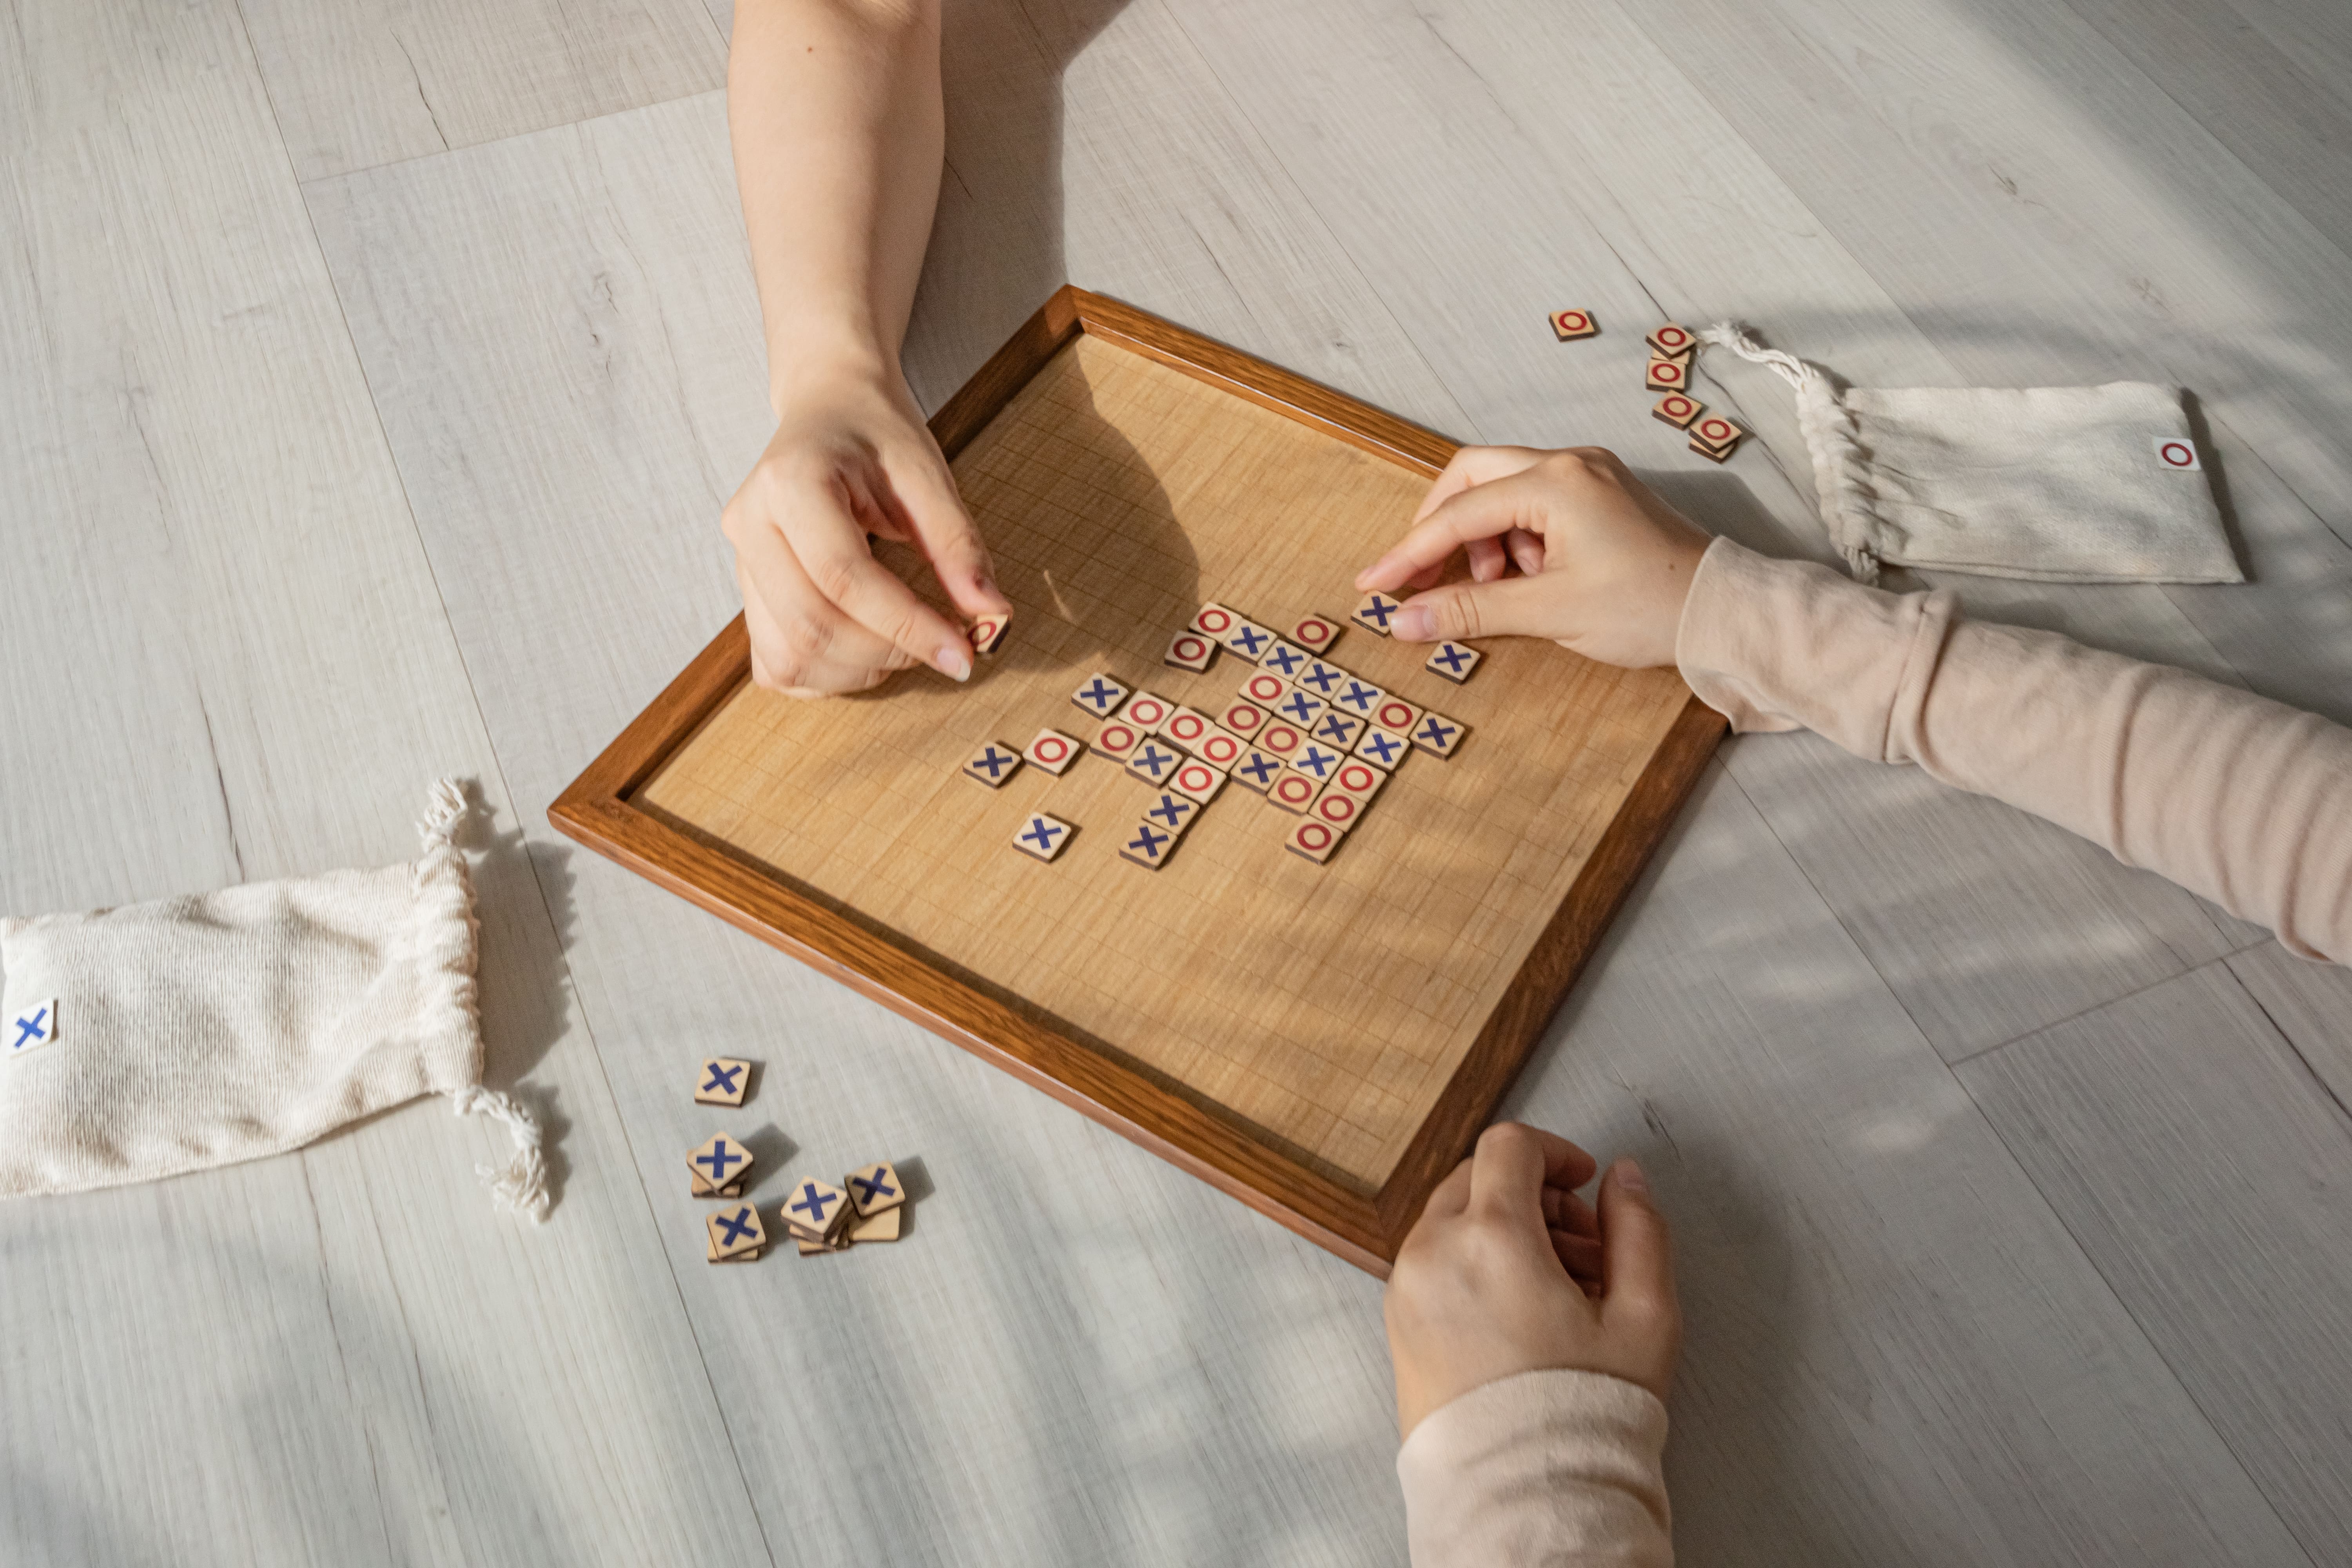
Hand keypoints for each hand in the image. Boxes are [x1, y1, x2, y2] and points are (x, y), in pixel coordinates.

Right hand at [722, 361, 1008, 695]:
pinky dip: (827, 676)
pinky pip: (777, 663)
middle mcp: (751, 523)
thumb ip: (959, 546)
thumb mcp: (928, 475)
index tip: (963, 654)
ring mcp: (741, 562)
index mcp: (791, 481)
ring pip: (789, 656)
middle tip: (942, 646)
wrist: (831, 409)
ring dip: (859, 672)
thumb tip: (993, 616)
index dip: (907, 626)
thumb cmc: (878, 436)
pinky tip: (866, 653)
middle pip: (811, 626)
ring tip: (905, 646)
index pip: (845, 577)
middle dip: (886, 654)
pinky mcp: (747, 591)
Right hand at [1354, 446, 1711, 669]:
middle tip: (1422, 578)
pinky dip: (1512, 538)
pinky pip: (1533, 503)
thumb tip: (1404, 621)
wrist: (1720, 611)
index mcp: (1557, 482)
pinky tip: (1524, 578)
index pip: (1458, 514)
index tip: (1373, 586)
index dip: (1409, 553)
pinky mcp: (1598, 494)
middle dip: (1439, 528)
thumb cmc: (1648, 607)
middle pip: (1472, 477)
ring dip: (1480, 538)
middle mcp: (1570, 463)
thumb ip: (1470, 611)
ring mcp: (1587, 474)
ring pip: (1500, 489)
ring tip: (1494, 587)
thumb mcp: (1549, 612)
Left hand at [1384, 1123, 1679, 1439]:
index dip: (1556, 1153)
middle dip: (1534, 1196)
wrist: (1523, 1495)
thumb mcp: (1645, 1315)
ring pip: (1453, 1219)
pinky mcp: (1397, 1323)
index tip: (1584, 1183)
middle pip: (1477, 1178)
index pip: (1509, 1147)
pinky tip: (1520, 1314)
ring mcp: (1406, 1288)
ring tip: (1558, 1290)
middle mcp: (1433, 1251)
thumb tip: (1625, 1178)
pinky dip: (1473, 1262)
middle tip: (1583, 1248)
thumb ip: (1640, 1228)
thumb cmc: (1582, 1413)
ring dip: (1504, 1229)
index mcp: (1490, 1236)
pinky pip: (1433, 1262)